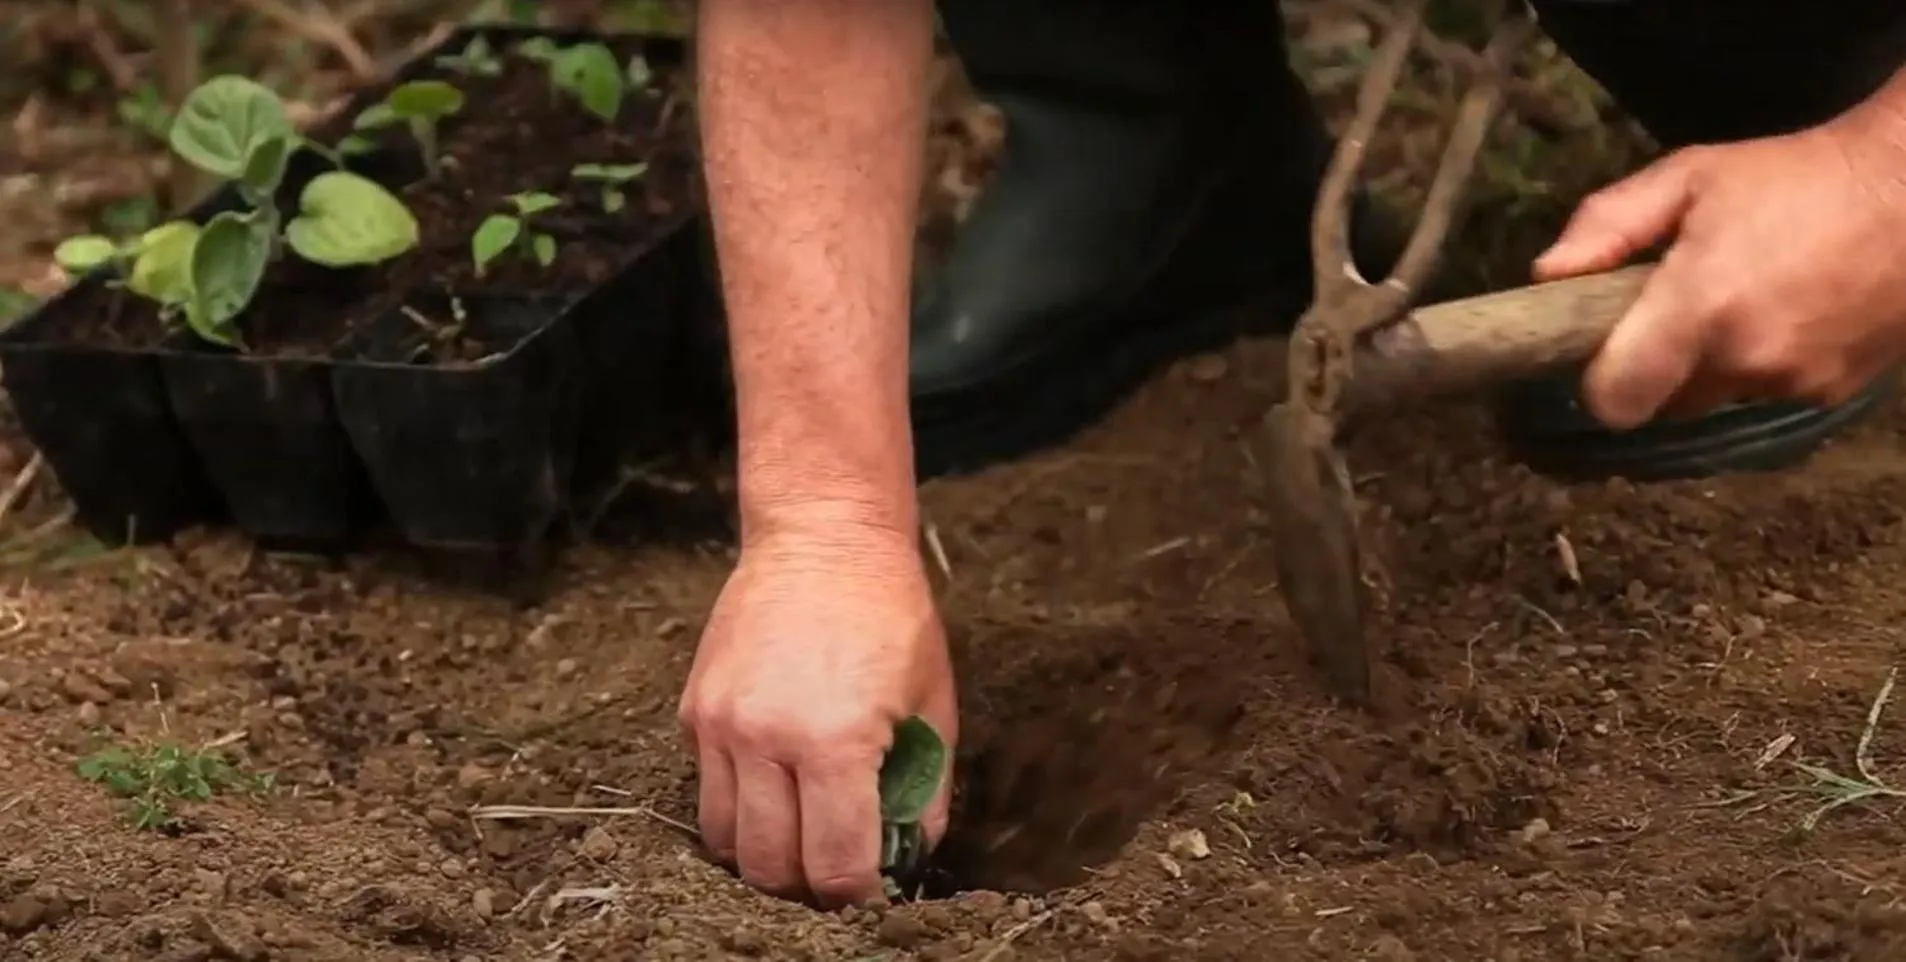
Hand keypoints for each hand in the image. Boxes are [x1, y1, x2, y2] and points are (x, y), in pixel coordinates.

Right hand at [678, 519, 956, 906]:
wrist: (823, 537)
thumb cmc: (890, 615)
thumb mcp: (934, 702)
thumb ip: (926, 788)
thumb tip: (912, 854)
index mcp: (836, 741)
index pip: (836, 863)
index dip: (856, 895)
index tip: (870, 893)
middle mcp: (767, 738)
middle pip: (771, 866)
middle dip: (806, 887)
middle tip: (833, 873)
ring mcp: (722, 725)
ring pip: (724, 840)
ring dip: (763, 855)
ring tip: (799, 840)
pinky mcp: (696, 711)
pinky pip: (707, 791)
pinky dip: (738, 808)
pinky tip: (774, 788)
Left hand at [1532, 111, 1905, 427]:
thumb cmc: (1795, 176)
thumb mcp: (1691, 176)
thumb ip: (1608, 224)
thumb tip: (1547, 275)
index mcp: (1699, 307)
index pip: (1614, 400)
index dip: (1600, 382)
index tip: (1604, 348)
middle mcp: (1745, 359)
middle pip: (1661, 405)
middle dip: (1655, 370)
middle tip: (1672, 315)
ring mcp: (1794, 383)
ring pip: (1716, 401)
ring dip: (1712, 369)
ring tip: (1739, 304)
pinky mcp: (1832, 393)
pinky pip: (1768, 396)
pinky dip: (1764, 368)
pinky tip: (1785, 315)